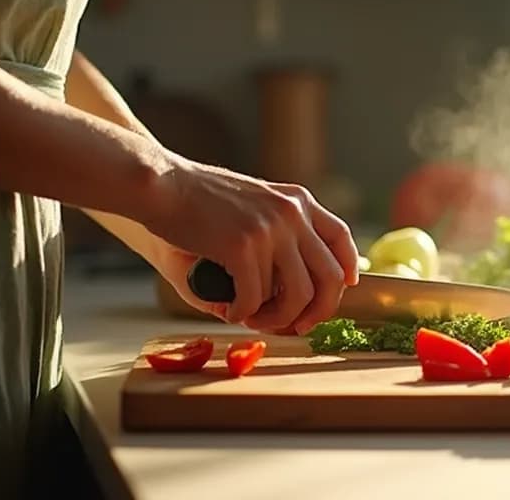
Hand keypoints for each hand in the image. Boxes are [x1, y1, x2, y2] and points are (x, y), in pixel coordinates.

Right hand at [138, 154, 359, 333]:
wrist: (163, 185)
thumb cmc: (200, 200)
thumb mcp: (255, 203)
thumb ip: (280, 234)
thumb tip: (300, 290)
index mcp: (297, 201)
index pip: (340, 238)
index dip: (346, 269)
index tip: (341, 289)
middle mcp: (292, 213)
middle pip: (329, 276)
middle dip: (319, 310)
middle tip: (298, 325)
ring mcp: (270, 229)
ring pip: (297, 294)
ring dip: (277, 317)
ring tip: (254, 318)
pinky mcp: (243, 247)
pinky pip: (255, 297)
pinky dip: (243, 313)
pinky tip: (231, 311)